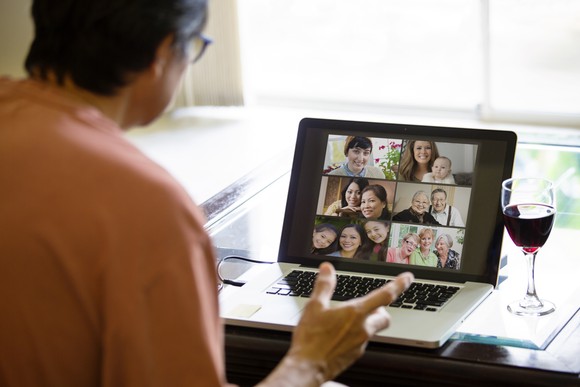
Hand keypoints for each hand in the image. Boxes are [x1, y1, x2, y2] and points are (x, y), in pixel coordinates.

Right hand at [289, 262, 412, 382]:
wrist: (308, 367)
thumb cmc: (311, 339)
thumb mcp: (314, 306)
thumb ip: (324, 285)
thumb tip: (327, 269)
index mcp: (355, 313)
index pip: (385, 295)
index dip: (399, 285)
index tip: (408, 278)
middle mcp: (362, 329)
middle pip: (384, 317)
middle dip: (381, 309)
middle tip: (373, 305)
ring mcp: (360, 343)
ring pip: (373, 329)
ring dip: (367, 322)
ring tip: (349, 320)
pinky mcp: (355, 355)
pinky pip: (362, 341)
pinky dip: (356, 334)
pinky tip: (340, 335)